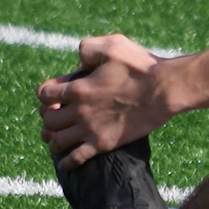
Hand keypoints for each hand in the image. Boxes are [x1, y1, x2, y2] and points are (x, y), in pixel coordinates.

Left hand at [37, 34, 168, 166]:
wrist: (164, 90)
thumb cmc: (141, 66)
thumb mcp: (112, 45)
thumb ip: (87, 49)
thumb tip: (78, 62)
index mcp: (78, 87)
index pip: (44, 95)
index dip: (46, 94)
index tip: (54, 95)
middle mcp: (79, 111)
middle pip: (48, 121)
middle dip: (49, 118)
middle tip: (58, 117)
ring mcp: (90, 129)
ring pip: (57, 142)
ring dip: (54, 141)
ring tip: (58, 140)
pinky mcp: (103, 144)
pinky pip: (76, 159)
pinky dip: (66, 163)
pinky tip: (65, 163)